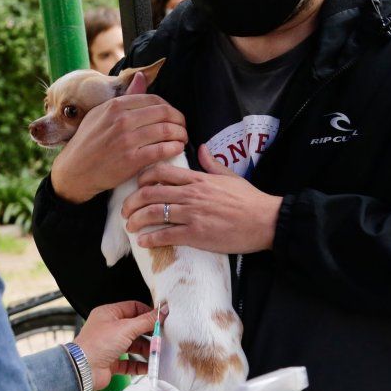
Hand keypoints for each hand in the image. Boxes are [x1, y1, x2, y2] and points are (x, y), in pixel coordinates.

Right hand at [51, 73, 187, 203]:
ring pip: (166, 131)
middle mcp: (122, 120)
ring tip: (182, 139)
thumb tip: (141, 77)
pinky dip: (175, 148)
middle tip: (183, 128)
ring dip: (181, 134)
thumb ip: (125, 97)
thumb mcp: (100, 114)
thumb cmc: (88, 143)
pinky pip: (162, 150)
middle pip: (164, 113)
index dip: (169, 108)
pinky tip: (177, 149)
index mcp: (116, 106)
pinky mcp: (132, 161)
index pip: (154, 100)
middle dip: (180, 120)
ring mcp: (127, 140)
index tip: (173, 116)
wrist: (75, 172)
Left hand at [74, 300, 162, 389]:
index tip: (161, 319)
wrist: (83, 369)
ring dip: (146, 350)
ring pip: (134, 346)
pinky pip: (130, 362)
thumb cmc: (97, 344)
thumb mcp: (125, 328)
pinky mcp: (111, 362)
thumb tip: (162, 312)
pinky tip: (150, 366)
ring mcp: (110, 346)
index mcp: (108, 314)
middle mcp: (109, 328)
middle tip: (162, 337)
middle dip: (149, 334)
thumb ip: (146, 321)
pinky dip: (140, 365)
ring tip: (158, 353)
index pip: (133, 308)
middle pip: (135, 328)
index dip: (148, 313)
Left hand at [121, 145, 282, 253]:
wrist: (265, 221)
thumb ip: (211, 163)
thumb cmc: (249, 200)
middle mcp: (191, 194)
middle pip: (150, 192)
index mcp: (197, 179)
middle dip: (132, 202)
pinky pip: (166, 235)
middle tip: (125, 210)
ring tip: (130, 226)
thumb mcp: (230, 176)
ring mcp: (192, 214)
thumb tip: (201, 148)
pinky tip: (143, 242)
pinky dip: (150, 239)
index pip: (161, 172)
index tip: (136, 186)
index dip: (142, 178)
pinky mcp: (196, 234)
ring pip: (153, 213)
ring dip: (136, 220)